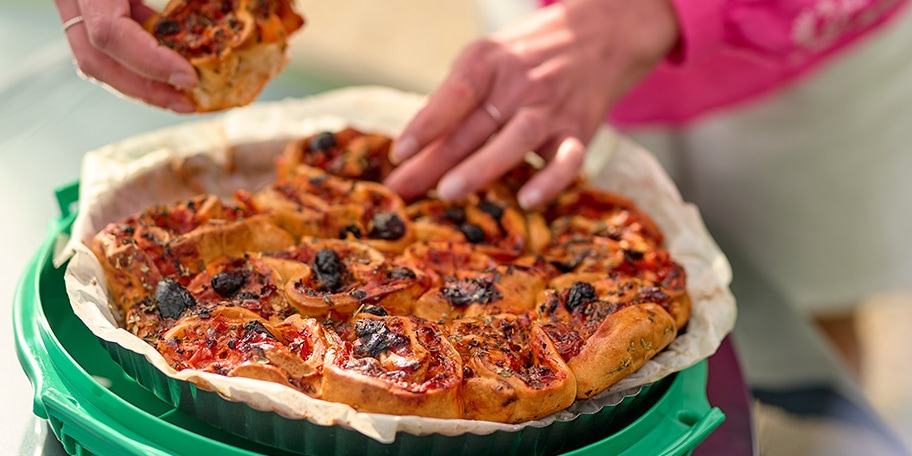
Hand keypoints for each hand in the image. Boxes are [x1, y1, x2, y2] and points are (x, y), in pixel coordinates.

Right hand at [55, 0, 197, 111]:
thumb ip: (184, 1)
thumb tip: (227, 19)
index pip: (108, 32)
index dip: (151, 62)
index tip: (189, 79)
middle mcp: (74, 1)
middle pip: (95, 60)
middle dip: (146, 90)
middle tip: (188, 103)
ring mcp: (75, 10)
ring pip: (95, 62)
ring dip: (141, 88)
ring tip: (181, 99)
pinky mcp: (87, 16)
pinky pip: (105, 52)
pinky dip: (137, 70)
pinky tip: (167, 79)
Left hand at [384, 0, 678, 208]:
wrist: (599, 35)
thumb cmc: (526, 56)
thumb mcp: (487, 59)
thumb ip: (456, 99)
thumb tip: (416, 150)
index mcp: (489, 62)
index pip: (455, 93)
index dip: (425, 123)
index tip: (398, 152)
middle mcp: (520, 84)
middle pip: (472, 126)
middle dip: (432, 162)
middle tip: (401, 192)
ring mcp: (550, 108)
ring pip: (514, 140)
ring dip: (480, 167)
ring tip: (448, 192)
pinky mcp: (579, 130)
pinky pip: (567, 159)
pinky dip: (549, 181)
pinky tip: (526, 200)